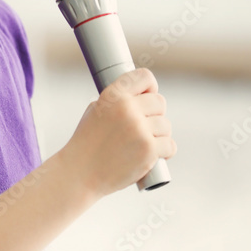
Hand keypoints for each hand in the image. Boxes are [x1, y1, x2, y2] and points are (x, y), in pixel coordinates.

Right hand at [62, 67, 176, 198]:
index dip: (150, 87)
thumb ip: (118, 100)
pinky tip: (153, 155)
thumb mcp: (95, 111)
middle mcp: (127, 109)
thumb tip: (143, 95)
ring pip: (166, 126)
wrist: (79, 173)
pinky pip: (170, 145)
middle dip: (154, 115)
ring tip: (142, 145)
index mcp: (113, 95)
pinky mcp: (149, 150)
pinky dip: (164, 152)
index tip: (148, 97)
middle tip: (143, 128)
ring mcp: (139, 129)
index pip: (144, 76)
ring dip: (159, 136)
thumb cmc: (87, 144)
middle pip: (160, 102)